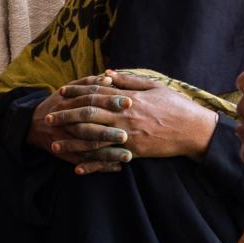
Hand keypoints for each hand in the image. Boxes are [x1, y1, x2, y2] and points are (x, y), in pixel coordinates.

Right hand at [27, 74, 133, 172]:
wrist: (33, 124)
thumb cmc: (58, 104)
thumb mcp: (69, 89)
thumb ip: (89, 82)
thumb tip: (108, 78)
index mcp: (70, 102)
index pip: (91, 100)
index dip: (109, 101)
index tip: (129, 102)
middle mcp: (68, 121)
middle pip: (89, 126)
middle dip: (108, 132)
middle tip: (127, 135)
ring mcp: (67, 139)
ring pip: (88, 147)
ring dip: (107, 153)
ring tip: (128, 156)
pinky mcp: (68, 154)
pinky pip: (84, 161)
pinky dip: (100, 165)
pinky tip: (117, 167)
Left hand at [38, 72, 219, 172]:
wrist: (196, 130)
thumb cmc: (176, 105)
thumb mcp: (154, 87)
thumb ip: (129, 81)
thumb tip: (108, 73)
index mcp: (128, 99)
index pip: (96, 93)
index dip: (77, 92)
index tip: (61, 92)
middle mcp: (125, 118)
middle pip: (88, 115)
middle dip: (66, 116)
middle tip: (47, 118)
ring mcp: (128, 136)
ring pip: (94, 139)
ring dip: (72, 142)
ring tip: (54, 145)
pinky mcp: (134, 152)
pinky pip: (109, 159)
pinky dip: (93, 165)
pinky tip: (77, 169)